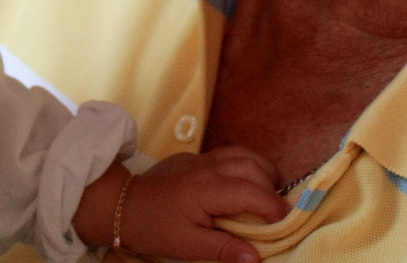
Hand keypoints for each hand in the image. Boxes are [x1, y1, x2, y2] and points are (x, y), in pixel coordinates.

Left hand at [72, 148, 284, 262]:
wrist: (122, 204)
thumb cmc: (154, 227)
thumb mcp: (186, 246)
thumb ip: (222, 250)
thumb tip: (256, 259)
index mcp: (208, 189)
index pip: (254, 192)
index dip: (275, 210)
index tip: (284, 228)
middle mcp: (209, 168)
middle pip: (255, 167)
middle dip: (273, 190)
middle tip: (276, 216)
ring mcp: (203, 159)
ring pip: (245, 155)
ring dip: (263, 173)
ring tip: (267, 198)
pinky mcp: (197, 158)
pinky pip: (232, 154)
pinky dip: (248, 167)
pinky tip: (246, 186)